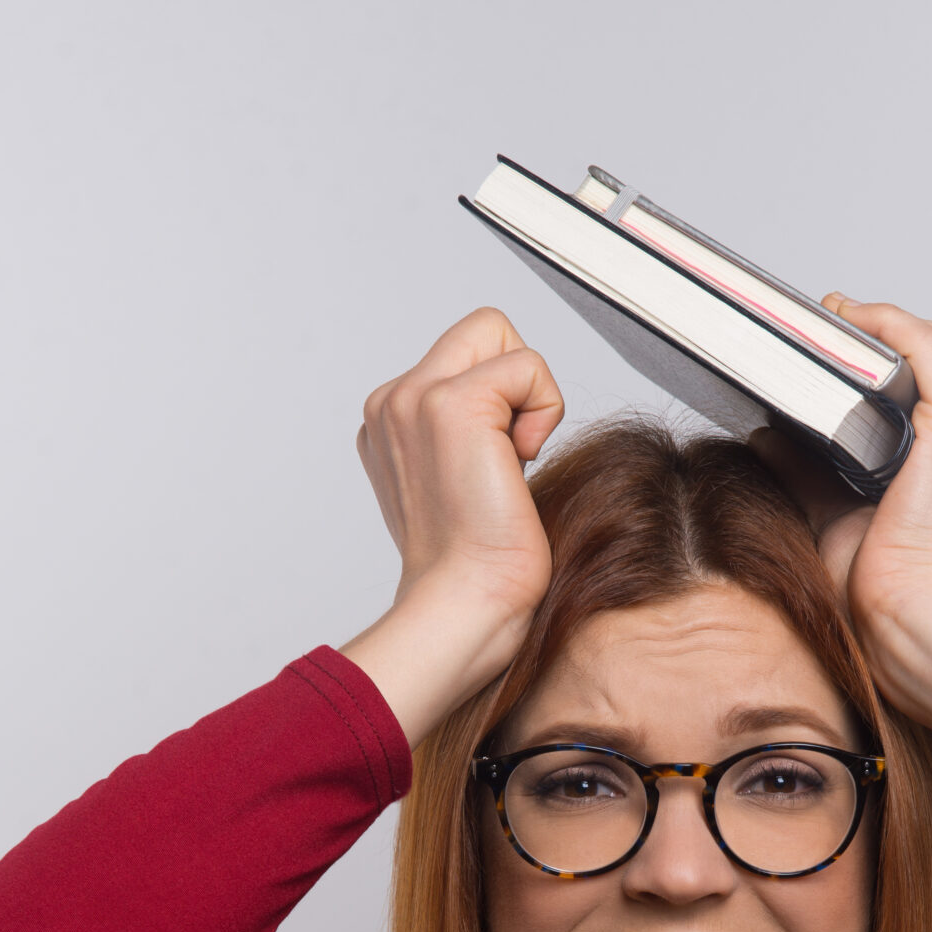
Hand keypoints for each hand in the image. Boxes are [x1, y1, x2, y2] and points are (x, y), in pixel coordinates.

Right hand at [342, 309, 564, 743]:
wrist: (466, 602)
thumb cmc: (474, 565)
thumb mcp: (462, 482)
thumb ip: (470, 435)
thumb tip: (511, 416)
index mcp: (388, 420)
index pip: (466, 356)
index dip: (502, 401)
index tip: (494, 468)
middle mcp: (391, 401)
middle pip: (482, 329)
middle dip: (514, 382)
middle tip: (509, 455)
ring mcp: (413, 398)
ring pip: (499, 333)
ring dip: (528, 396)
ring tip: (509, 461)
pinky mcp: (451, 404)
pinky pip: (527, 363)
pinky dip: (543, 410)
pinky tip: (519, 464)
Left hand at [750, 298, 931, 779]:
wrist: (920, 627)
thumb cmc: (894, 601)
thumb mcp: (846, 524)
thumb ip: (813, 477)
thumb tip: (771, 438)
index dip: (930, 365)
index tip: (876, 361)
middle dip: (914, 337)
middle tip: (854, 335)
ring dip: (899, 325)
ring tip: (848, 323)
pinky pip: (929, 347)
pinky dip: (891, 324)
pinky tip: (853, 320)